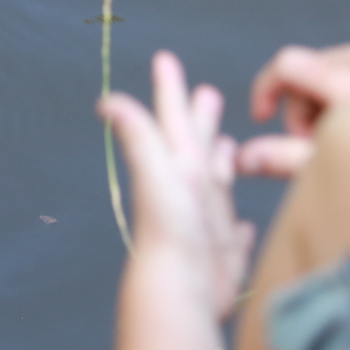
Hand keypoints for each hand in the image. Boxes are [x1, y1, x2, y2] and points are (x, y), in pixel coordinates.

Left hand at [99, 51, 254, 318]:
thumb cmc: (171, 230)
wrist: (179, 291)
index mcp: (176, 168)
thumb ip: (139, 135)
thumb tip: (106, 100)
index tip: (164, 59)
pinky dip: (239, 228)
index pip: (173, 120)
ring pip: (217, 185)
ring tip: (229, 145)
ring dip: (221, 164)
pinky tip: (243, 226)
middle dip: (201, 119)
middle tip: (207, 93)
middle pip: (197, 146)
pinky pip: (234, 237)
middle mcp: (190, 192)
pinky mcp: (222, 256)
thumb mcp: (158, 172)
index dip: (169, 90)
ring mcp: (206, 224)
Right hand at [237, 43, 349, 177]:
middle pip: (310, 65)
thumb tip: (242, 159)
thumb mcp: (332, 175)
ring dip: (327, 94)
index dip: (266, 88)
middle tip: (317, 143)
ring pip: (336, 61)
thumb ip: (284, 159)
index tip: (261, 116)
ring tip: (345, 132)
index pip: (290, 64)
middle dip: (302, 104)